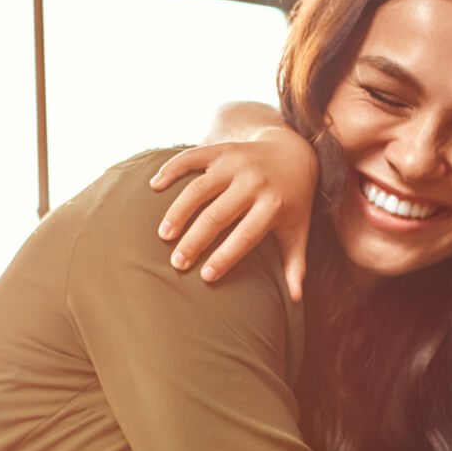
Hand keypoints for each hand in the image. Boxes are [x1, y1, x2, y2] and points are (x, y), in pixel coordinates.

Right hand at [150, 132, 316, 299]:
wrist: (293, 153)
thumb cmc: (291, 202)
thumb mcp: (298, 231)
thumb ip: (295, 264)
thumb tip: (294, 300)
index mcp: (273, 205)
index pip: (246, 236)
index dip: (225, 256)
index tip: (205, 277)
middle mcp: (254, 182)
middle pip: (217, 215)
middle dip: (194, 241)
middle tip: (176, 263)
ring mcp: (235, 163)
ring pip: (199, 188)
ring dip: (178, 211)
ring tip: (163, 235)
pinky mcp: (221, 150)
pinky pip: (191, 157)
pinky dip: (171, 169)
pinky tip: (154, 186)